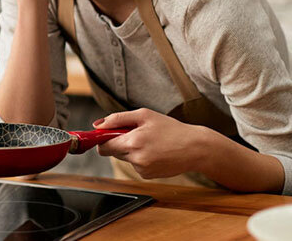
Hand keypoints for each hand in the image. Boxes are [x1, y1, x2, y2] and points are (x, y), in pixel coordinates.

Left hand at [93, 108, 207, 178]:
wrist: (195, 148)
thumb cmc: (171, 129)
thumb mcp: (144, 115)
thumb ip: (117, 119)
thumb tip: (97, 125)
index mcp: (133, 142)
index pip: (103, 147)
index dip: (102, 140)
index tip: (105, 134)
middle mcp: (136, 159)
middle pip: (112, 152)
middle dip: (118, 143)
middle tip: (136, 134)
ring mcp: (142, 169)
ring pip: (125, 158)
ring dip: (131, 150)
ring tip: (150, 142)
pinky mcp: (148, 175)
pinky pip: (136, 165)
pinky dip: (141, 158)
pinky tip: (155, 152)